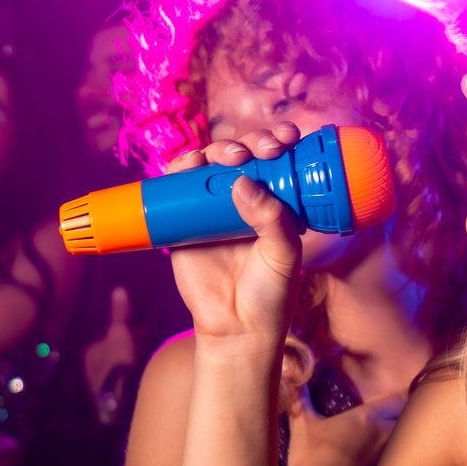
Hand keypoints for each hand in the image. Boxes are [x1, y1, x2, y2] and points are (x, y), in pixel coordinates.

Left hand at [83, 285, 136, 400]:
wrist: (119, 393)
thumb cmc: (117, 359)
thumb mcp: (119, 332)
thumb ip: (118, 314)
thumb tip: (118, 290)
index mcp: (91, 350)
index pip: (107, 338)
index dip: (125, 334)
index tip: (140, 333)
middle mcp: (90, 366)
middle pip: (112, 353)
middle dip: (126, 349)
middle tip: (145, 345)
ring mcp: (99, 381)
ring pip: (117, 367)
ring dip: (128, 363)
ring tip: (146, 360)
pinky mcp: (110, 395)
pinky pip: (121, 380)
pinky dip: (130, 376)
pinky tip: (141, 376)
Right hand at [164, 123, 303, 340]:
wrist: (237, 328)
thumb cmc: (269, 293)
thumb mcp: (283, 255)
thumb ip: (271, 219)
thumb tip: (243, 182)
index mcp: (276, 203)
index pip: (278, 162)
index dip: (280, 141)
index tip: (288, 137)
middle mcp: (244, 200)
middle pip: (244, 155)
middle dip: (254, 141)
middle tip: (264, 150)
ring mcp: (212, 209)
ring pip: (211, 164)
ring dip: (219, 149)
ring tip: (232, 158)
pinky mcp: (184, 221)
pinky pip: (178, 187)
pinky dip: (181, 168)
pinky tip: (190, 164)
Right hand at [286, 386, 402, 465]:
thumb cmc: (309, 462)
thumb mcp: (302, 426)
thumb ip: (301, 400)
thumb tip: (290, 378)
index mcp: (367, 419)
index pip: (399, 399)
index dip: (404, 394)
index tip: (403, 392)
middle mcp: (384, 437)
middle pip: (410, 420)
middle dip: (408, 415)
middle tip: (401, 413)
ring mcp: (387, 460)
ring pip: (408, 443)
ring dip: (406, 438)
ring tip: (398, 436)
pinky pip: (399, 464)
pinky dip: (398, 460)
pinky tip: (389, 464)